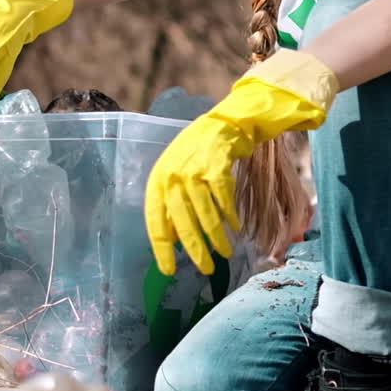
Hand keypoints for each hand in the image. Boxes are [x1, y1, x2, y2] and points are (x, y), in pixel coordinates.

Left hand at [145, 49, 337, 274]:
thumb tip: (171, 240)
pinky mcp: (216, 162)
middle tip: (205, 269)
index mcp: (159, 178)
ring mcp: (193, 166)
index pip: (154, 218)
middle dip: (193, 248)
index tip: (168, 270)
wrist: (228, 121)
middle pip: (180, 220)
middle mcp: (172, 173)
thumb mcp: (179, 176)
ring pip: (203, 212)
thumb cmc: (201, 153)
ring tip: (224, 253)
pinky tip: (235, 228)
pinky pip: (222, 197)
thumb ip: (174, 204)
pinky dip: (229, 215)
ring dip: (215, 236)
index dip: (161, 246)